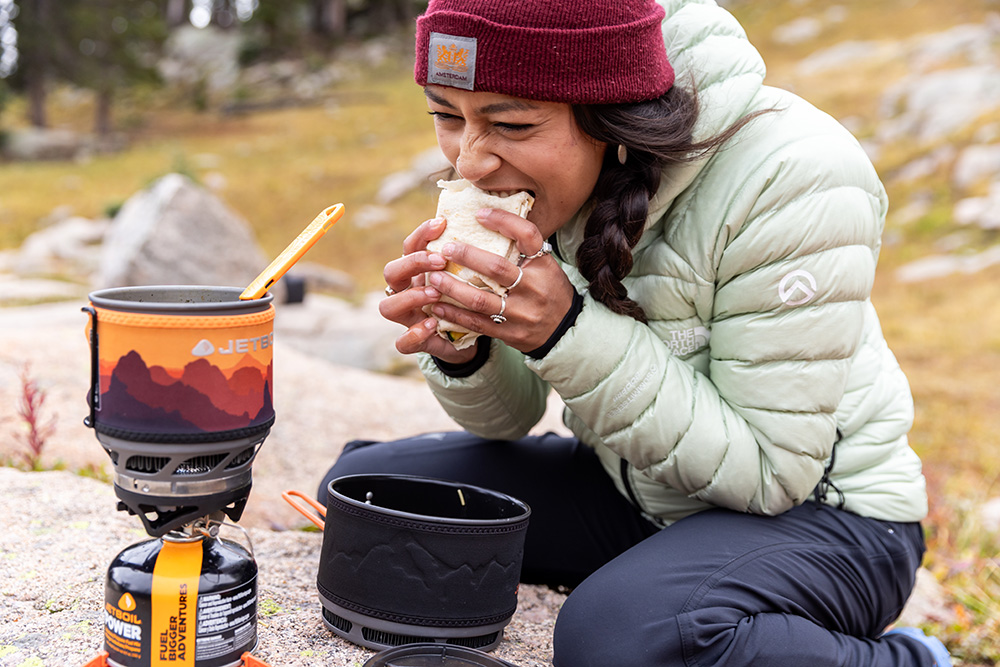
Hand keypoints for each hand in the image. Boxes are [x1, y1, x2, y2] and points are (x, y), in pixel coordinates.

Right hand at [380, 217, 479, 363]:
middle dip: (414, 263)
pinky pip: (402, 342)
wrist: (468, 336)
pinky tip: (432, 325)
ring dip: (411, 297)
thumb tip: (491, 223)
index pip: (409, 246)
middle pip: (391, 272)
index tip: (442, 224)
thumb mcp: (468, 276)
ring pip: (388, 307)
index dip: (421, 234)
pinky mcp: (415, 341)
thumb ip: (469, 258)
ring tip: (435, 293)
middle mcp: (406, 292)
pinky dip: (413, 334)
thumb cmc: (467, 298)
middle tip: (441, 261)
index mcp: (418, 272)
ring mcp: (408, 317)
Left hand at [423, 207, 575, 354]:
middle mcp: (533, 287)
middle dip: (467, 256)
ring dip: (452, 288)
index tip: (479, 214)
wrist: (565, 332)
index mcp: (544, 266)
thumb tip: (490, 221)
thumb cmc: (549, 291)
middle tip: (445, 249)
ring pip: (480, 299)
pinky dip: (455, 315)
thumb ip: (523, 251)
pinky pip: (476, 323)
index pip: (528, 235)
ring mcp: (521, 312)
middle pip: (497, 267)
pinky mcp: (509, 332)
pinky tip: (438, 307)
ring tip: (434, 278)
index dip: (503, 221)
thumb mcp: (546, 267)